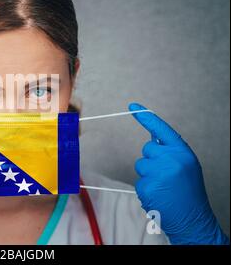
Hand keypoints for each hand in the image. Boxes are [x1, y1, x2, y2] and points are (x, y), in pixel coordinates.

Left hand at [129, 103, 228, 244]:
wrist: (194, 220)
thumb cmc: (189, 193)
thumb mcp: (186, 166)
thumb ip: (170, 151)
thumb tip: (153, 137)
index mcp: (183, 153)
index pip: (161, 129)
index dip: (146, 117)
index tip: (132, 106)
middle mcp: (171, 160)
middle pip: (147, 149)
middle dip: (152, 160)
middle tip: (166, 176)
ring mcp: (159, 173)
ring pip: (141, 165)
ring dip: (148, 176)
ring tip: (163, 188)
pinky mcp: (148, 186)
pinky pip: (139, 182)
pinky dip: (146, 189)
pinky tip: (159, 196)